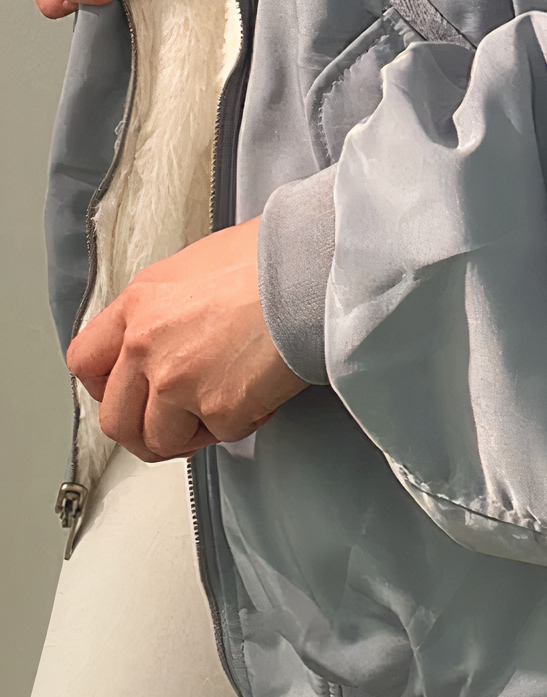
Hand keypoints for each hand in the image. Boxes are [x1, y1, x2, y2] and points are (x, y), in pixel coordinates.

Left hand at [66, 219, 307, 461]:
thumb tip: (176, 328)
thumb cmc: (270, 255)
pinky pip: (221, 434)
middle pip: (116, 419)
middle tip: (173, 425)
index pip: (86, 361)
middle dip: (145, 430)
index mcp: (138, 304)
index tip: (128, 393)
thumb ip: (169, 305)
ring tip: (221, 412)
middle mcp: (146, 346)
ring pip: (159, 441)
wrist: (310, 271)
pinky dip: (242, 421)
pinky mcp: (218, 409)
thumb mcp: (198, 264)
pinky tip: (261, 391)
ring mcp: (178, 382)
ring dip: (189, 435)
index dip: (105, 387)